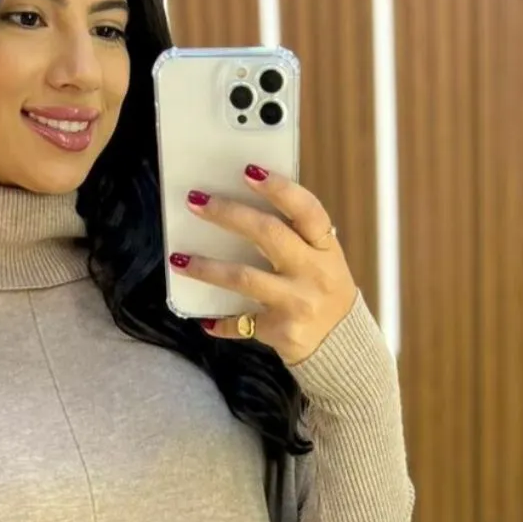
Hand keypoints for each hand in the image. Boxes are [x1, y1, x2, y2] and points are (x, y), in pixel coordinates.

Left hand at [170, 167, 357, 366]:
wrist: (344, 350)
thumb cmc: (324, 294)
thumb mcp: (322, 263)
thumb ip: (294, 239)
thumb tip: (240, 211)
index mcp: (325, 249)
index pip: (307, 210)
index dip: (279, 188)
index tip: (248, 171)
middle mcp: (314, 272)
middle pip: (268, 234)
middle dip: (228, 214)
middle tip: (195, 201)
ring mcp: (297, 302)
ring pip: (244, 278)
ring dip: (207, 268)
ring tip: (178, 259)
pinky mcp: (281, 330)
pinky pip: (241, 323)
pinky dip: (220, 322)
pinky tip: (204, 318)